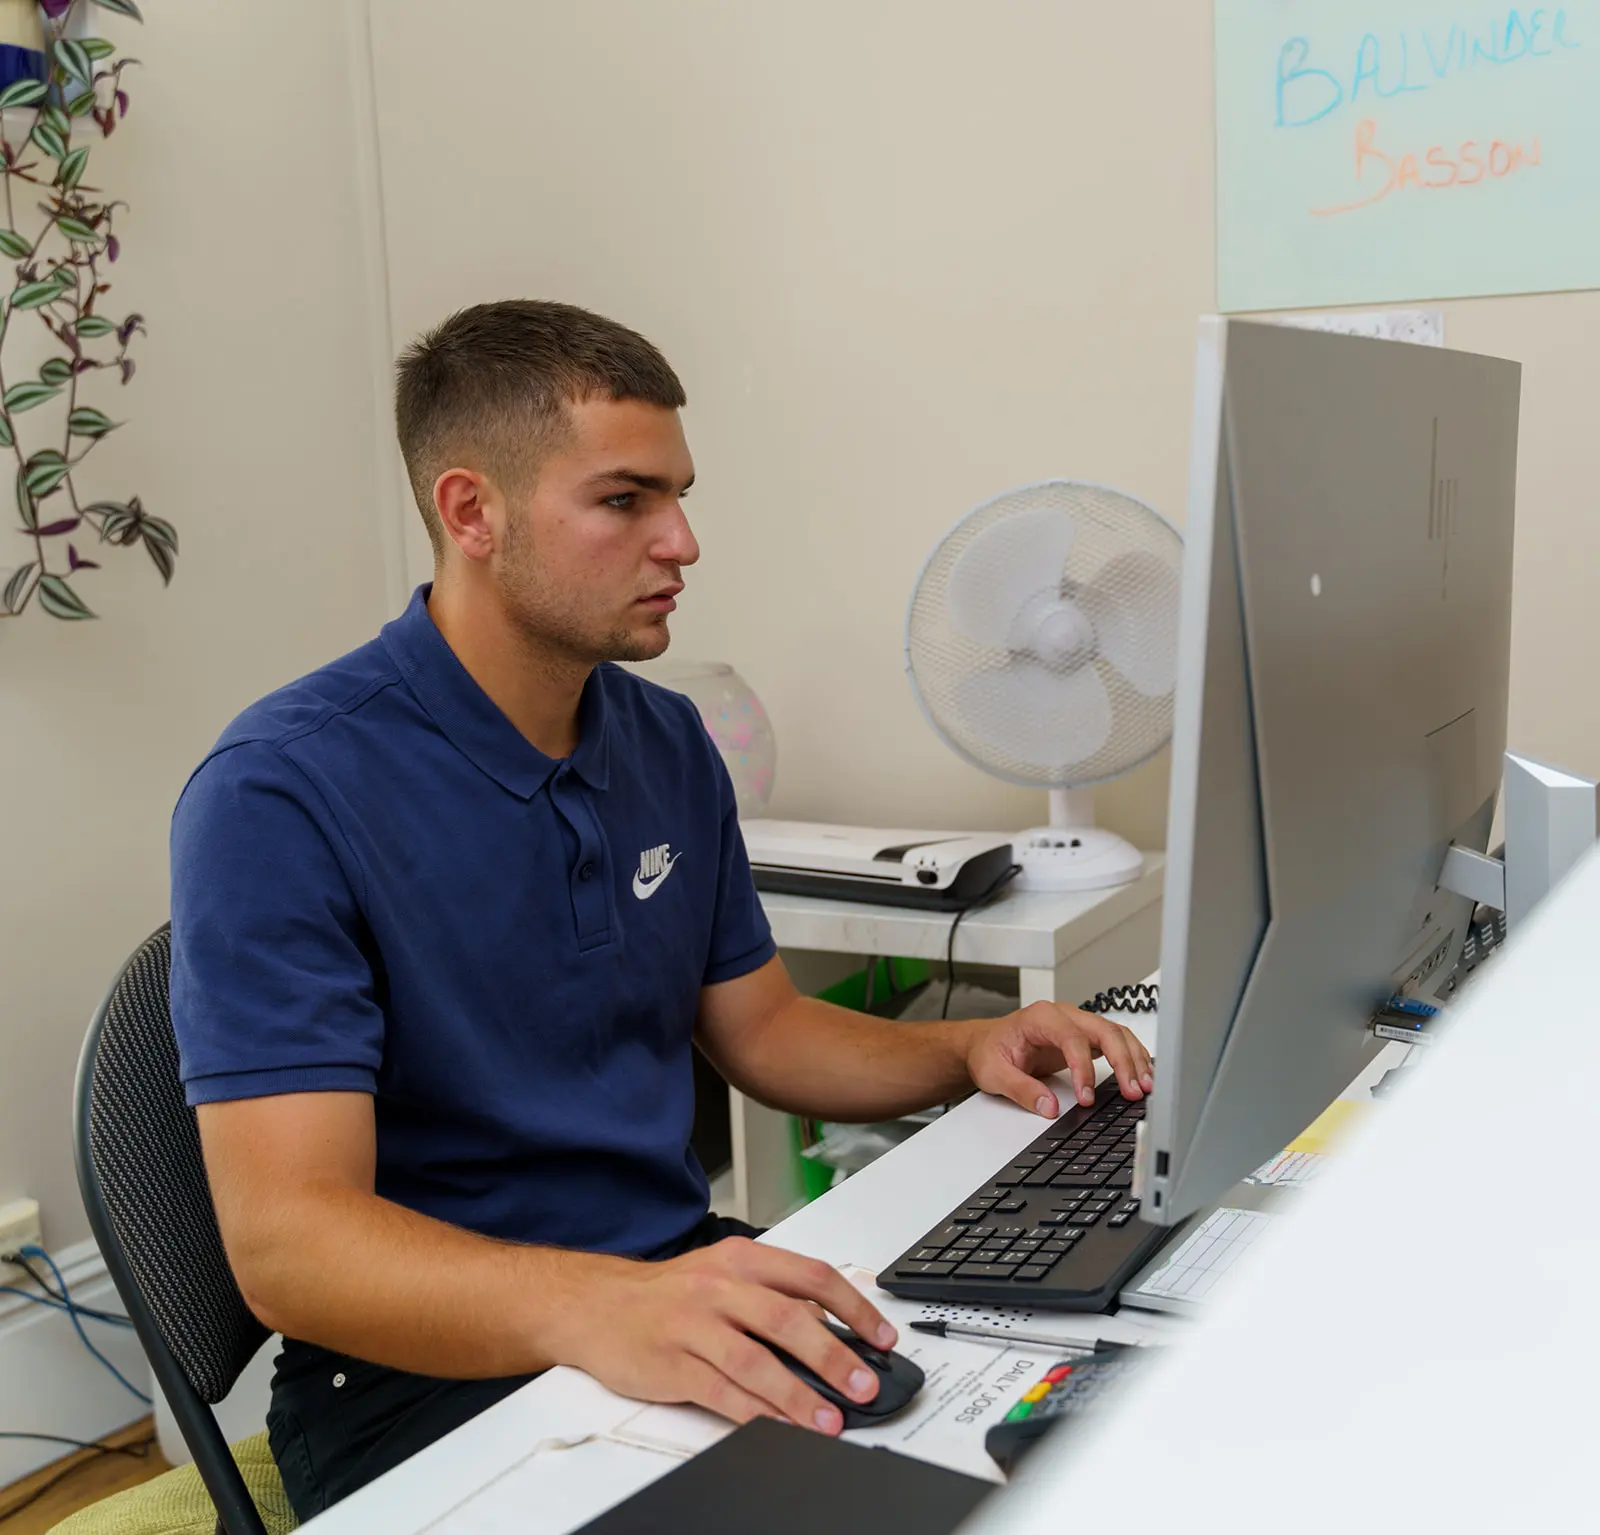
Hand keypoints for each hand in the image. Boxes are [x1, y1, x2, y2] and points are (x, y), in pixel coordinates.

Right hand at [554, 1237, 896, 1434]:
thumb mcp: (723, 1274)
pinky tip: (782, 1428)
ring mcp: (694, 1325)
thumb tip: (836, 1330)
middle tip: (865, 1385)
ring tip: (831, 1419)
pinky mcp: (673, 1364)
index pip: (812, 1276)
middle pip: (789, 1319)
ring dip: (800, 1395)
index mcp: (742, 1258)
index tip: (883, 1338)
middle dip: (834, 1356)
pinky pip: (723, 1393)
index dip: (854, 1308)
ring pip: (757, 1360)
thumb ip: (774, 1295)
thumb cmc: (670, 1293)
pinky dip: (757, 1414)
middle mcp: (720, 1286)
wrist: (597, 1305)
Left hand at [963, 1002, 1153, 1116]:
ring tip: (1145, 1087)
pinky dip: (1132, 1056)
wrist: (986, 1043)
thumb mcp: (994, 1073)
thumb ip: (1021, 1090)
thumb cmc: (990, 1051)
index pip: (1072, 1038)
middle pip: (1104, 1030)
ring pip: (1116, 1034)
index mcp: (1041, 1017)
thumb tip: (1049, 1108)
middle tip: (1134, 1091)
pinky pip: (1115, 1041)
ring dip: (1134, 1059)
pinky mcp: (1085, 1037)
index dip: (1084, 1069)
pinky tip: (1142, 1074)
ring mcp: (1077, 1024)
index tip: (1086, 1098)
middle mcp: (1064, 1015)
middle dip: (1123, 1061)